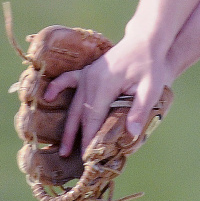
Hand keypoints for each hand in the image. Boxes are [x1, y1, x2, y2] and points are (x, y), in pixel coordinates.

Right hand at [44, 37, 170, 156]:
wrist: (146, 41)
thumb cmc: (151, 64)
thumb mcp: (152, 86)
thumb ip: (141, 108)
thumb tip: (132, 134)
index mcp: (105, 84)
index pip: (94, 118)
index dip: (90, 138)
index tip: (89, 157)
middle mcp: (91, 79)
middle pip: (82, 114)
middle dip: (78, 138)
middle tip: (76, 160)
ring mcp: (88, 74)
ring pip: (75, 104)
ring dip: (69, 126)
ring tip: (64, 148)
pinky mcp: (88, 71)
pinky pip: (68, 80)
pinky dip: (57, 87)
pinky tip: (48, 97)